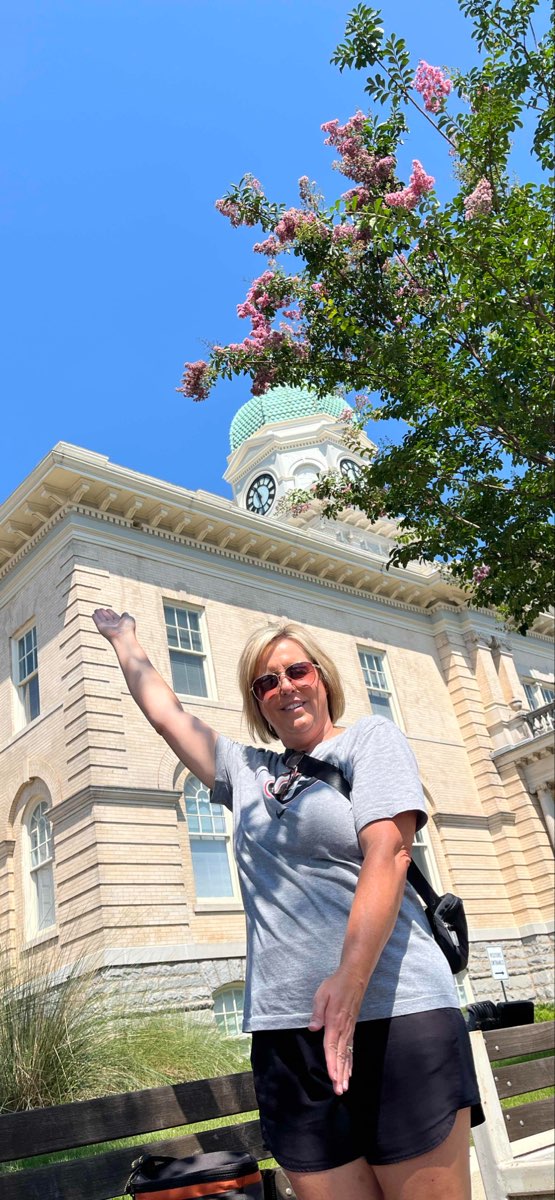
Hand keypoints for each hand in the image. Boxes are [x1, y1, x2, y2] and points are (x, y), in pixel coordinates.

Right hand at [92, 608, 135, 642]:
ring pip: (102, 619)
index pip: (114, 616)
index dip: (111, 612)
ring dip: (99, 614)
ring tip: (96, 610)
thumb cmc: (128, 629)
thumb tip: (124, 613)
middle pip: (107, 618)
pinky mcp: (101, 628)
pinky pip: (97, 621)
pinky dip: (95, 618)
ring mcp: (107, 627)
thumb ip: (126, 615)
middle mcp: (113, 625)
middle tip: (100, 609)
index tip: (108, 609)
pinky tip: (93, 615)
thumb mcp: (129, 619)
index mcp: (120, 623)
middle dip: (104, 613)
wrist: (123, 637)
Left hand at [308, 965, 365, 1094]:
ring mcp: (349, 1030)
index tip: (332, 1077)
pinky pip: (351, 1049)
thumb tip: (313, 1028)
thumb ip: (317, 1012)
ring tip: (344, 1087)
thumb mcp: (322, 995)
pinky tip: (349, 1072)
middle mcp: (344, 1029)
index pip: (331, 1047)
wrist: (353, 978)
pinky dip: (350, 1062)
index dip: (331, 1063)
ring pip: (347, 1055)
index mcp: (334, 1022)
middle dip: (340, 1074)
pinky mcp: (351, 1029)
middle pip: (340, 1056)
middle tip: (340, 1091)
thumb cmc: (335, 985)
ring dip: (345, 1072)